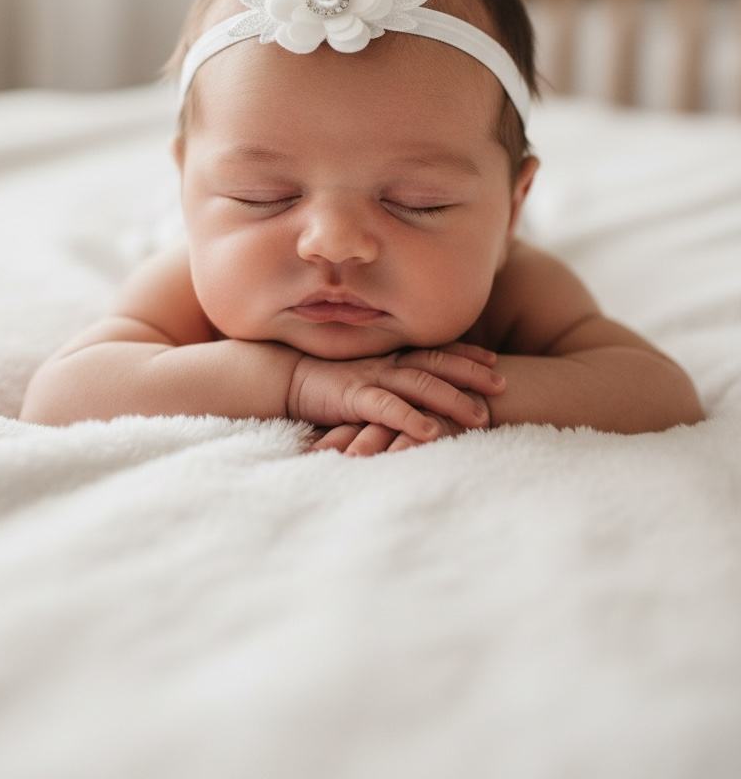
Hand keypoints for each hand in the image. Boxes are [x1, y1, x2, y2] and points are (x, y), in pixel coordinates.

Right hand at [290, 342, 502, 447]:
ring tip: (480, 417)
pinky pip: (387, 408)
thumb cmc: (323, 379)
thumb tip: (417, 394)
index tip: (493, 360)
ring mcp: (372, 377)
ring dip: (452, 400)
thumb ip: (389, 382)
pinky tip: (431, 433)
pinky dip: (410, 420)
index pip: (435, 351)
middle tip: (502, 384)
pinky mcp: (354, 397)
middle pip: (437, 364)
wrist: (282, 376)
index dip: (466, 354)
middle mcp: (386, 362)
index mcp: (390, 356)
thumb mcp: (363, 376)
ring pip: (421, 385)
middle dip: (472, 373)